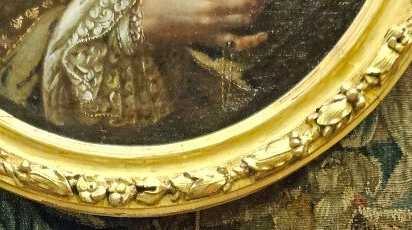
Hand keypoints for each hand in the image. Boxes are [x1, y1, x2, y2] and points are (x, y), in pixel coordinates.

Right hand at [141, 0, 265, 48]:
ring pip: (247, 22)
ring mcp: (214, 30)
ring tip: (262, 3)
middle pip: (250, 7)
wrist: (148, 19)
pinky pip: (236, 44)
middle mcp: (216, 16)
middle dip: (260, 0)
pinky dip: (251, 41)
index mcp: (212, 0)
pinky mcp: (210, 39)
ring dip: (258, 11)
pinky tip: (263, 35)